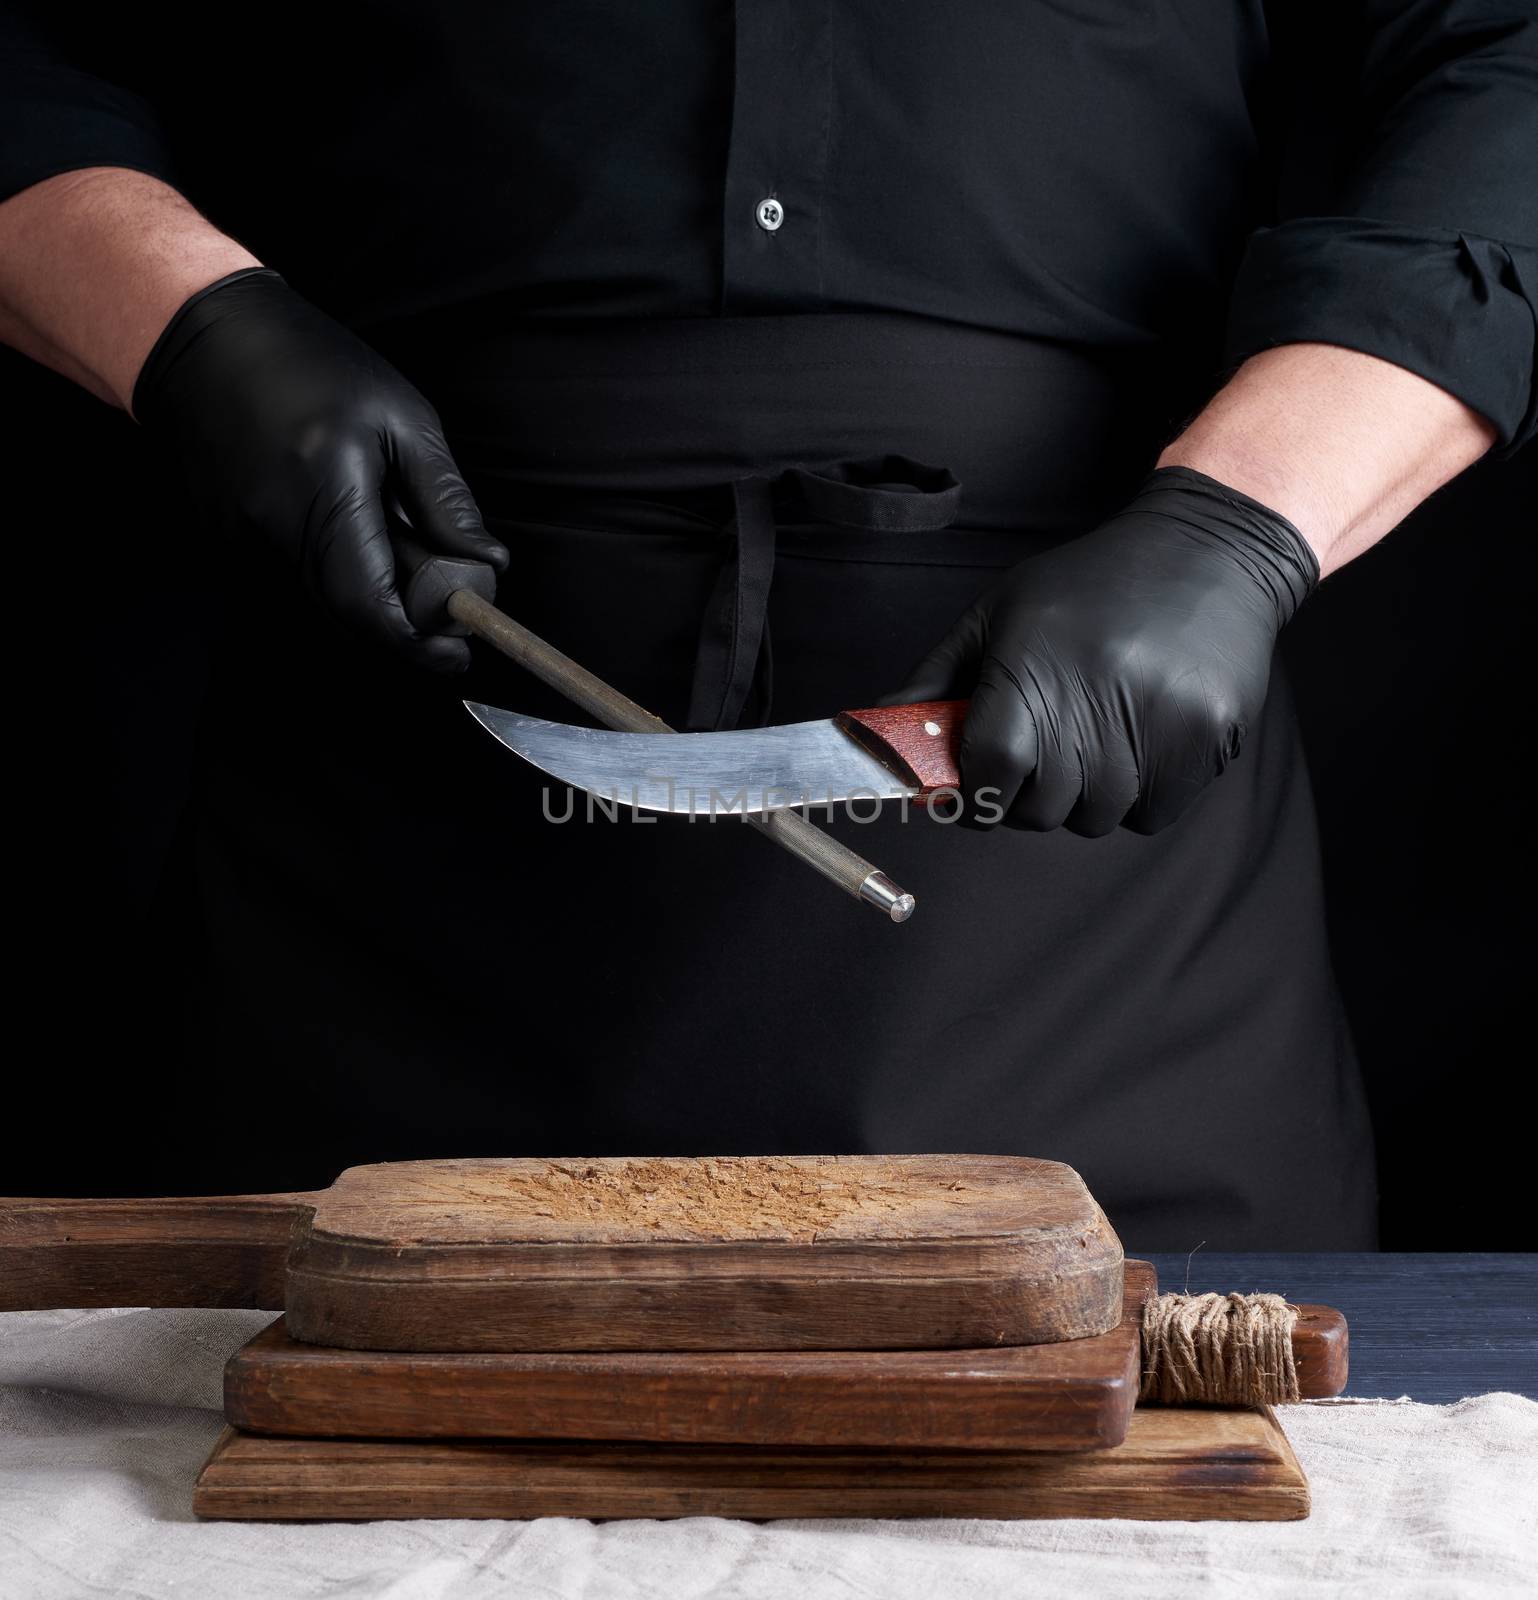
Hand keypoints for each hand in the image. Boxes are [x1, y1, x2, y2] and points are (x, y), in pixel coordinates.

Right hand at [132, 268, 506, 669]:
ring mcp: (239, 542)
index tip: (458, 653)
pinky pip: (293, 577)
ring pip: (322, 601)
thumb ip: (445, 500)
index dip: (419, 644)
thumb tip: (487, 563)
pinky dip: (331, 567)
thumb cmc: (309, 364)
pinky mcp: (223, 542)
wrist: (201, 337)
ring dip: (367, 587)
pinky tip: (335, 513)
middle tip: (441, 588)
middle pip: (349, 616)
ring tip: (380, 521)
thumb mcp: (401, 418)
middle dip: (403, 617)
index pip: (372, 610)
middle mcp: (272, 530)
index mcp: (323, 493)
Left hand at [882, 467, 1317, 834]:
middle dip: (1029, 796)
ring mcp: (1157, 724)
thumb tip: (879, 726)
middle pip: (1041, 809)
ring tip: (1098, 737)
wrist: (1207, 549)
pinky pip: (1153, 816)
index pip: (991, 770)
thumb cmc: (1090, 583)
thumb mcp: (1000, 613)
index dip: (976, 792)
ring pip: (1097, 819)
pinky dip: (1140, 797)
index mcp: (1034, 667)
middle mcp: (1096, 700)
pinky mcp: (1206, 739)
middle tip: (1042, 756)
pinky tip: (1141, 742)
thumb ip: (938, 677)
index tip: (977, 786)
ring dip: (1087, 796)